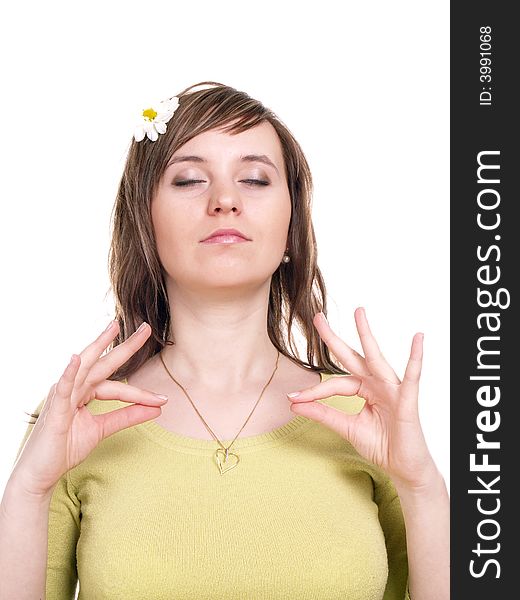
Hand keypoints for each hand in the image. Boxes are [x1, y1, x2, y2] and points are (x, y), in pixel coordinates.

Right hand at [11, 320, 167, 496]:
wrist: (41, 473)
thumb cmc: (65, 448)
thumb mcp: (103, 429)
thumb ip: (127, 417)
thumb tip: (157, 409)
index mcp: (85, 392)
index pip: (117, 386)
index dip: (140, 393)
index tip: (163, 399)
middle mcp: (74, 388)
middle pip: (103, 364)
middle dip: (125, 346)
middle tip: (145, 328)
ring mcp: (63, 395)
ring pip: (85, 367)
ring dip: (99, 346)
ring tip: (114, 328)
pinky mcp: (54, 409)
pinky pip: (62, 387)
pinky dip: (69, 373)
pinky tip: (76, 359)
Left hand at [288, 307, 436, 488]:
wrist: (403, 468)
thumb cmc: (382, 445)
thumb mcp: (346, 428)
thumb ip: (323, 414)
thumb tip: (295, 403)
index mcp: (363, 389)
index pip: (335, 383)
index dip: (314, 390)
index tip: (293, 397)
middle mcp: (376, 383)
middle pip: (352, 356)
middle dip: (334, 338)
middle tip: (318, 317)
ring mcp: (392, 389)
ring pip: (376, 358)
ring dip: (366, 334)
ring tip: (359, 313)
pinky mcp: (406, 399)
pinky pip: (411, 376)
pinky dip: (415, 358)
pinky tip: (418, 340)